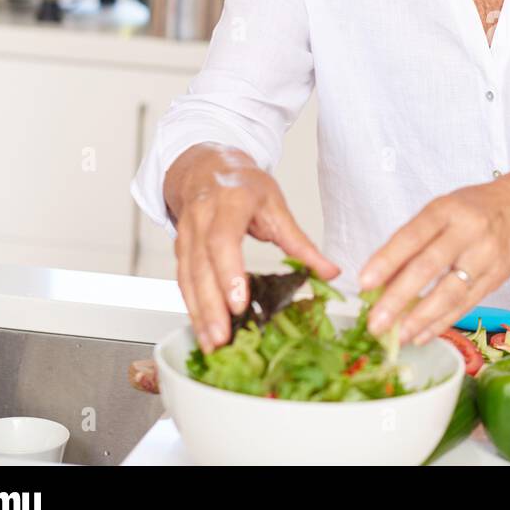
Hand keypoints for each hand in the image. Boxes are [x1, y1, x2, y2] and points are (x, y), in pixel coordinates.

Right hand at [165, 143, 337, 352]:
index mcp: (229, 202)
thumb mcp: (276, 205)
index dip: (229, 272)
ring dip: (198, 313)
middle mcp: (201, 218)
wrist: (205, 166)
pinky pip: (183, 281)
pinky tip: (202, 330)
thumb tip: (330, 272)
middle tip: (223, 337)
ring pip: (187, 278)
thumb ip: (300, 242)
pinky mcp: (179, 249)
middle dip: (211, 305)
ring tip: (212, 343)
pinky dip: (191, 308)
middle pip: (201, 266)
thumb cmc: (243, 185)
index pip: (223, 240)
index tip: (239, 302)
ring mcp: (185, 234)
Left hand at [358, 172, 509, 344]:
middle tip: (376, 322)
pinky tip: (420, 335)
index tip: (364, 282)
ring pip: (450, 293)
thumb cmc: (475, 209)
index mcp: (448, 209)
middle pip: (430, 267)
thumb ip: (412, 241)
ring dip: (420, 318)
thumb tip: (379, 280)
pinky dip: (441, 323)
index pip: (413, 235)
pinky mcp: (496, 279)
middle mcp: (469, 231)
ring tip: (397, 336)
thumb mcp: (442, 211)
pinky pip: (465, 305)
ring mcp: (486, 257)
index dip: (387, 260)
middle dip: (399, 297)